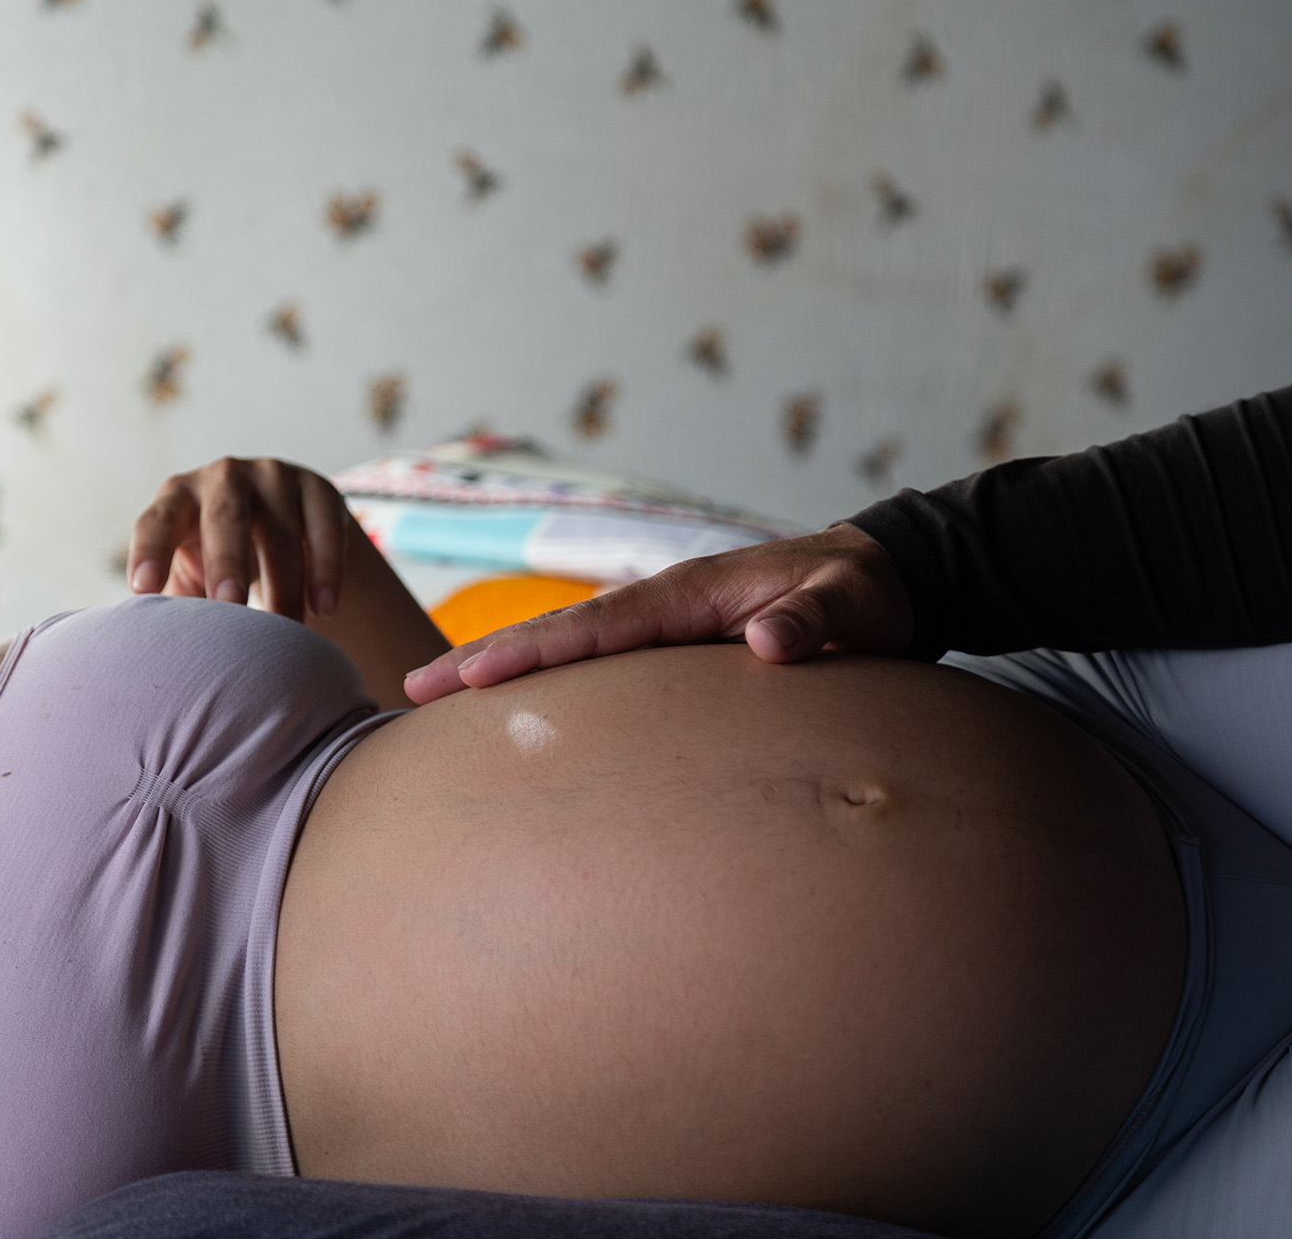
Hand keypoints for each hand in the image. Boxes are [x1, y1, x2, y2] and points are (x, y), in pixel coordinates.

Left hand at [129, 456, 350, 621]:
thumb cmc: (218, 554)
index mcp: (179, 496)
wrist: (283, 516)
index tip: (144, 589)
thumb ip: (173, 601)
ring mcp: (275, 477)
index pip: (158, 520)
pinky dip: (326, 571)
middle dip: (226, 561)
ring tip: (288, 630)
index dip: (149, 551)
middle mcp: (224, 477)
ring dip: (285, 584)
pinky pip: (325, 530)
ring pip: (281, 531)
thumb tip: (152, 651)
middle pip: (225, 516)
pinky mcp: (320, 489)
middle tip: (230, 604)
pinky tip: (324, 608)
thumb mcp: (192, 570)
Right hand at [402, 522, 913, 702]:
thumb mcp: (855, 606)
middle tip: (412, 690)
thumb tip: (766, 639)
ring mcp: (662, 624)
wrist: (878, 578)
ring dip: (503, 669)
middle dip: (486, 659)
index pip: (600, 625)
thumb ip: (816, 619)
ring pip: (568, 648)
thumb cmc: (865, 594)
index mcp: (692, 591)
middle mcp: (664, 602)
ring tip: (433, 700)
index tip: (475, 678)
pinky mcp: (669, 646)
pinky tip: (514, 712)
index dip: (536, 651)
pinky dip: (546, 679)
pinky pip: (595, 663)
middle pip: (560, 633)